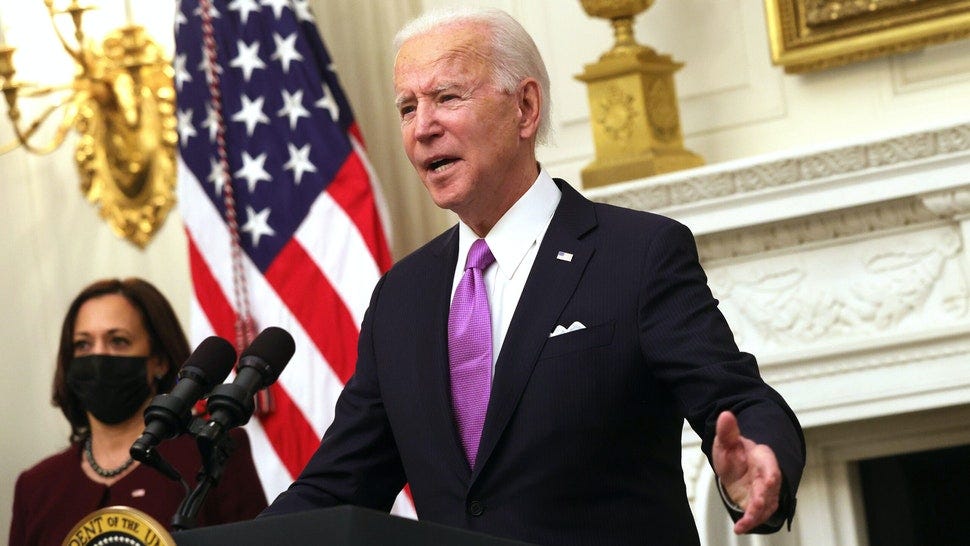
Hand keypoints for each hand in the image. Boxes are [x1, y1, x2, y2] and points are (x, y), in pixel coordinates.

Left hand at [712, 411, 782, 533]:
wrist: (737, 465)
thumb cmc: (735, 453)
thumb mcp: (727, 440)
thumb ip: (727, 430)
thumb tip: (725, 415)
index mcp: (764, 458)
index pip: (772, 467)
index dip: (772, 475)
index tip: (771, 481)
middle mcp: (768, 476)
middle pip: (770, 490)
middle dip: (763, 500)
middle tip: (754, 510)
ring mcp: (765, 492)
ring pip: (767, 505)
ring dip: (757, 515)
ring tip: (744, 524)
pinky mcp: (760, 504)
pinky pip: (759, 514)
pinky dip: (751, 521)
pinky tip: (740, 527)